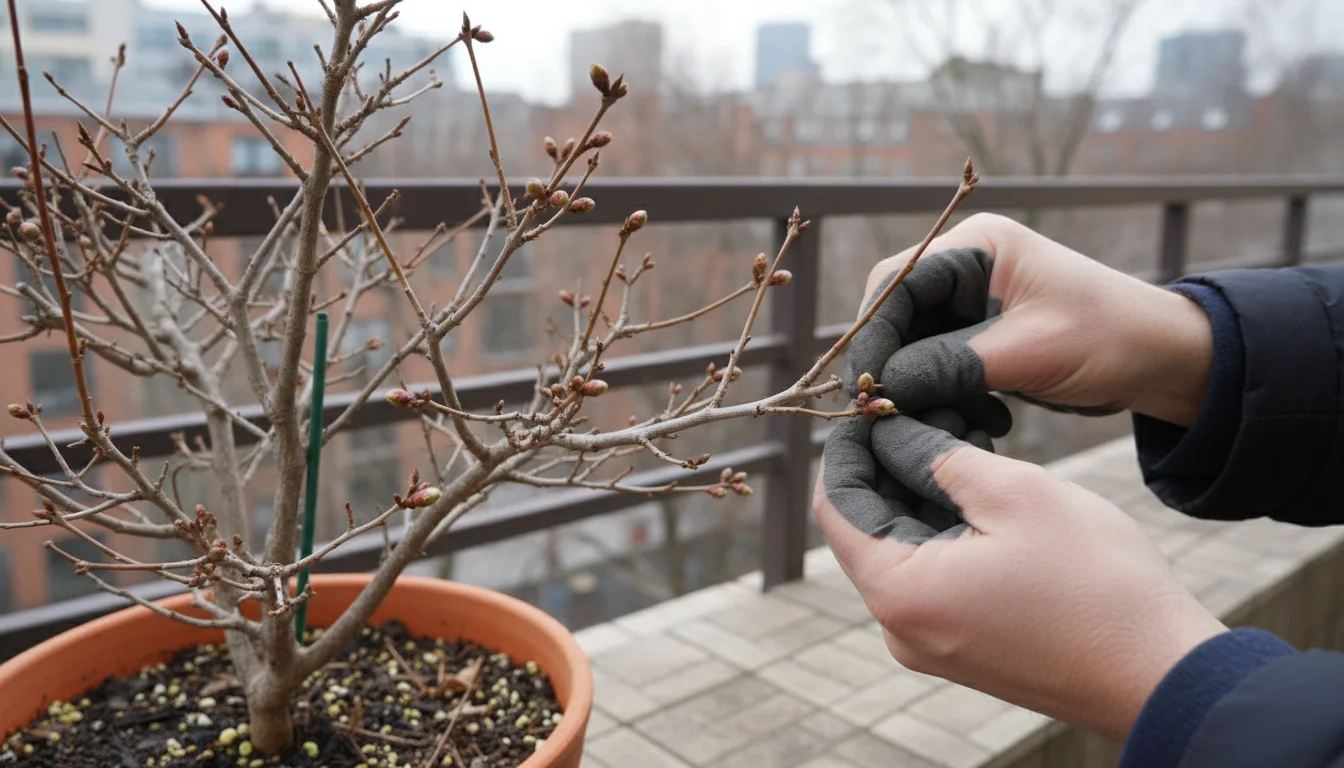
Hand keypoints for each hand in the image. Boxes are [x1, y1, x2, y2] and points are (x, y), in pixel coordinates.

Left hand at [815, 416, 1226, 739]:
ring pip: (902, 546)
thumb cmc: (1098, 584)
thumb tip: (893, 433)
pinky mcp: (964, 643)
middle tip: (921, 405)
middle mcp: (900, 626)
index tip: (873, 399)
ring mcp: (931, 641)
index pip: (836, 504)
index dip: (849, 444)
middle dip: (887, 463)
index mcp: (899, 592)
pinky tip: (976, 483)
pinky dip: (943, 525)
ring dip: (918, 491)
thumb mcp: (1015, 494)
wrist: (1162, 674)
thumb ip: (937, 457)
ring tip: (955, 434)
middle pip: (866, 526)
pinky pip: (933, 572)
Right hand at [844, 213, 1213, 427]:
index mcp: (977, 247)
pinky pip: (938, 367)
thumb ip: (952, 365)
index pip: (895, 284)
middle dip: (895, 368)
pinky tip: (981, 423)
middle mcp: (966, 268)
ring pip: (913, 348)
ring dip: (923, 391)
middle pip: (896, 317)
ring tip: (953, 425)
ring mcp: (972, 304)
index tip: (868, 388)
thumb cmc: (1110, 339)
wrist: (1166, 361)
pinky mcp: (980, 338)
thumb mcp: (1029, 352)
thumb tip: (885, 389)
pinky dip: (947, 399)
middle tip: (891, 416)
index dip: (874, 335)